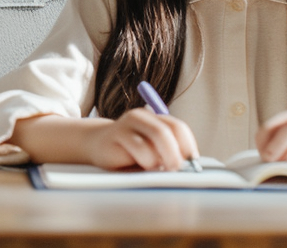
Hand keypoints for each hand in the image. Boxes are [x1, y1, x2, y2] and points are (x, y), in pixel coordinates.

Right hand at [83, 108, 199, 170]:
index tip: (191, 163)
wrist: (95, 145)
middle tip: (176, 169)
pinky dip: (147, 160)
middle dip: (177, 152)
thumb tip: (188, 166)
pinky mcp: (117, 133)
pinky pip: (140, 147)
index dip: (188, 146)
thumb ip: (166, 153)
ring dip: (162, 157)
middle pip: (169, 130)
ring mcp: (129, 123)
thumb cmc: (127, 153)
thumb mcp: (150, 152)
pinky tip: (142, 165)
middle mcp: (143, 117)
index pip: (179, 128)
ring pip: (159, 135)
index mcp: (155, 119)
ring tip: (156, 168)